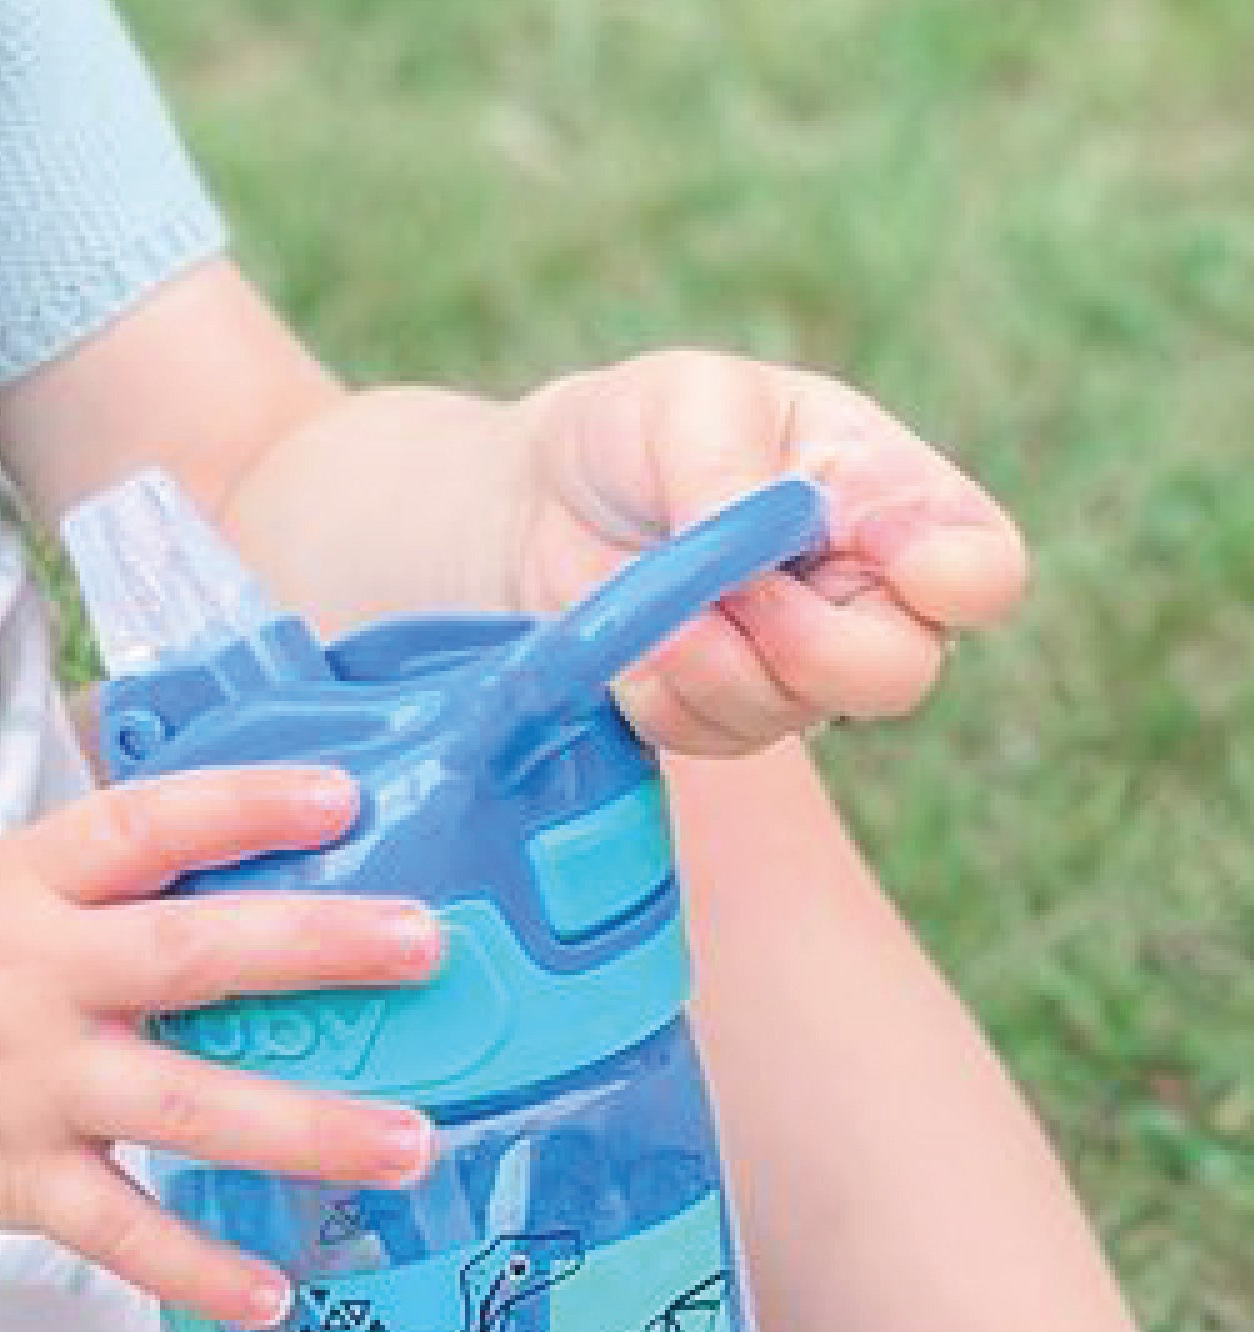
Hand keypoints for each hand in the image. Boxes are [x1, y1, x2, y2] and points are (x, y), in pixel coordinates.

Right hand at [0, 766, 440, 1326]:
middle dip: (318, 946)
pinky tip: (270, 1299)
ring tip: (409, 1145)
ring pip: (187, 1099)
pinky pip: (117, 1229)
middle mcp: (32, 972)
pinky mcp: (0, 1175)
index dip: (247, 804)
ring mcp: (21, 1078)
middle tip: (427, 944)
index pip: (146, 825)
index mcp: (16, 884)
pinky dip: (195, 1269)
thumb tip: (155, 927)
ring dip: (307, 1125)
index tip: (344, 798)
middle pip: (196, 950)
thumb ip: (53, 911)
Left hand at [507, 350, 1029, 751]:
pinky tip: (633, 637)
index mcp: (897, 503)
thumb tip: (761, 554)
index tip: (862, 545)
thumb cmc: (643, 432)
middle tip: (733, 590)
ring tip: (657, 594)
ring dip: (708, 660)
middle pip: (900, 675)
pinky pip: (707, 736)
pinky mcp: (720, 719)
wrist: (542, 501)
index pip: (982, 572)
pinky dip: (658, 690)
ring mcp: (795, 674)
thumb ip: (737, 475)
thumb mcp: (692, 403)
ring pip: (788, 711)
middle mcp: (866, 601)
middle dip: (808, 646)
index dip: (948, 580)